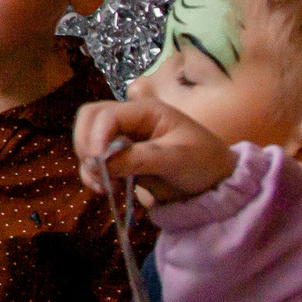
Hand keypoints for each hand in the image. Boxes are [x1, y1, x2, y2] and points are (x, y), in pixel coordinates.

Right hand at [73, 95, 236, 205]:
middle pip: (90, 119)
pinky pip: (97, 160)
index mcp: (145, 111)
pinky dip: (93, 174)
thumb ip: (139, 158)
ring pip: (88, 139)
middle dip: (85, 144)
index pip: (106, 114)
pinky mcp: (121, 158)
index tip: (97, 164)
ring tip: (103, 187)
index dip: (96, 136)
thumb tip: (101, 164)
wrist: (216, 185)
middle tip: (94, 171)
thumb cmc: (204, 162)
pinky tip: (107, 189)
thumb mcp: (176, 158)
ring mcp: (124, 138)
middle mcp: (130, 120)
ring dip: (88, 162)